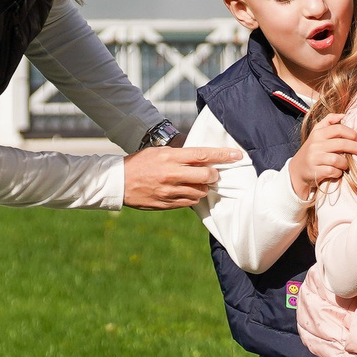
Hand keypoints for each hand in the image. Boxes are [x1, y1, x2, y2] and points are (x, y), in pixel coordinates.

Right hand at [122, 144, 238, 208]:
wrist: (119, 182)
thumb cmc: (140, 163)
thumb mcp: (159, 152)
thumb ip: (180, 155)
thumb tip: (202, 157)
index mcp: (170, 158)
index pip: (203, 155)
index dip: (223, 155)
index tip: (237, 155)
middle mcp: (172, 174)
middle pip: (207, 175)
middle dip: (213, 174)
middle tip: (211, 173)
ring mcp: (170, 191)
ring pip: (201, 192)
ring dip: (203, 187)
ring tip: (193, 182)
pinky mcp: (167, 204)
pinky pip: (190, 202)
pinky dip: (192, 197)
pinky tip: (185, 191)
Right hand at [286, 114, 356, 199]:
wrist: (297, 169)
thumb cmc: (312, 150)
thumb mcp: (316, 132)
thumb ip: (329, 121)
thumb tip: (343, 115)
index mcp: (318, 133)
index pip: (338, 129)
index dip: (351, 133)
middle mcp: (315, 144)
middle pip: (341, 144)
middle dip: (354, 147)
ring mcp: (314, 158)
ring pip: (337, 159)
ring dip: (345, 163)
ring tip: (345, 164)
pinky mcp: (315, 171)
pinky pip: (333, 171)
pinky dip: (338, 172)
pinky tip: (337, 171)